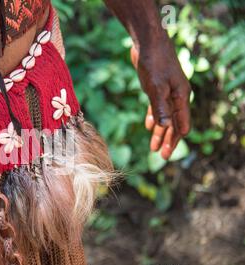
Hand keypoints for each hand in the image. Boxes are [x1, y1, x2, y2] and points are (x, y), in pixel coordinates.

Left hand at [130, 41, 190, 159]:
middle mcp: (177, 96)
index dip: (174, 140)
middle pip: (174, 123)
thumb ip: (160, 106)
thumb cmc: (154, 63)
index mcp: (181, 97)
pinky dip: (154, 117)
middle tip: (162, 156)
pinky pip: (158, 107)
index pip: (180, 124)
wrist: (148, 42)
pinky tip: (149, 126)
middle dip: (168, 140)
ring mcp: (167, 91)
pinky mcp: (157, 87)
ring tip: (154, 147)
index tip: (166, 154)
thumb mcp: (156, 86)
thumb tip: (165, 127)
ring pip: (165, 117)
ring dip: (160, 132)